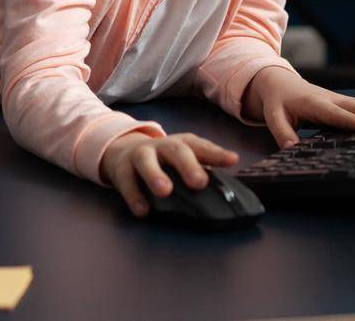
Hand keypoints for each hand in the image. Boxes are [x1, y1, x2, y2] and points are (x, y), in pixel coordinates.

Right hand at [101, 131, 239, 218]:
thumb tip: (229, 185)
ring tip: (164, 191)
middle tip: (198, 182)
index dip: (216, 153)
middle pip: (175, 149)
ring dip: (155, 174)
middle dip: (187, 164)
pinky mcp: (121, 168)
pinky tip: (142, 210)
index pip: (200, 146)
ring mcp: (140, 155)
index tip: (232, 161)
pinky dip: (133, 195)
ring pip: (145, 160)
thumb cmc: (162, 160)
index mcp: (181, 144)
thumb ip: (203, 169)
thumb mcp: (183, 159)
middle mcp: (161, 146)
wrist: (122, 151)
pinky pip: (126, 180)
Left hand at [243, 66, 354, 147]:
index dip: (352, 121)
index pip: (336, 115)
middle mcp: (332, 100)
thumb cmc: (277, 101)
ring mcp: (341, 100)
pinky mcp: (346, 102)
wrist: (278, 82)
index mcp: (315, 104)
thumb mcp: (272, 116)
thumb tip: (290, 148)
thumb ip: (282, 132)